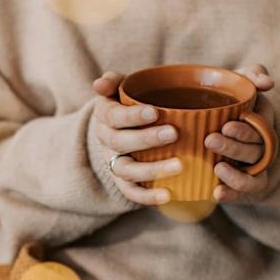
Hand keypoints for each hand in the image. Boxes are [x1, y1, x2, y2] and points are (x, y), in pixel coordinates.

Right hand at [92, 71, 181, 205]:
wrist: (121, 131)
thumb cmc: (129, 105)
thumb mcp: (120, 88)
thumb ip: (114, 81)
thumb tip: (99, 84)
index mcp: (105, 117)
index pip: (113, 116)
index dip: (132, 116)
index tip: (154, 112)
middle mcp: (106, 142)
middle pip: (120, 143)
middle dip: (146, 139)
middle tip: (174, 133)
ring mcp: (113, 163)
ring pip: (126, 170)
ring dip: (152, 170)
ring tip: (180, 166)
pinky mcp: (123, 183)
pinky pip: (132, 193)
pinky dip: (148, 197)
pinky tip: (168, 195)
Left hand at [205, 64, 274, 201]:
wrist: (212, 123)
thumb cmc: (227, 100)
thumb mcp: (239, 83)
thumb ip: (252, 75)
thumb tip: (267, 82)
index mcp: (261, 123)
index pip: (260, 128)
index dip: (245, 130)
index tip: (226, 126)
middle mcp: (261, 147)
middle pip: (254, 151)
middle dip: (234, 147)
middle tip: (210, 140)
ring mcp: (254, 168)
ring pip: (252, 175)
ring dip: (236, 175)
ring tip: (217, 168)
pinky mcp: (245, 186)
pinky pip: (245, 194)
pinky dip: (232, 195)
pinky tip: (216, 194)